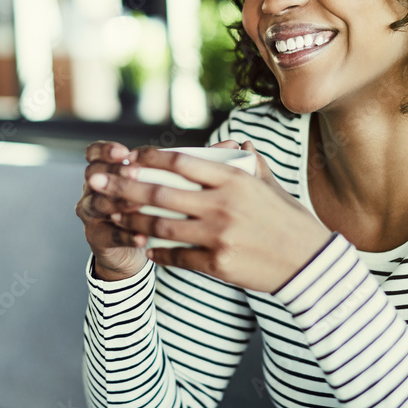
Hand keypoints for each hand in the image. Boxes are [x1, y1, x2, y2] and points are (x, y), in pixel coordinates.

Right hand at [75, 141, 147, 280]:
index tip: (124, 152)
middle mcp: (92, 190)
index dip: (105, 151)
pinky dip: (126, 236)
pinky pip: (109, 236)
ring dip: (119, 202)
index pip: (94, 153)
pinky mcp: (96, 238)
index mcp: (102, 172)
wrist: (128, 250)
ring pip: (97, 204)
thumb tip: (178, 158)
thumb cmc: (140, 210)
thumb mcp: (144, 187)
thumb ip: (152, 171)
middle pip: (93, 175)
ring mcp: (91, 215)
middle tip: (133, 173)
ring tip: (138, 204)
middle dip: (115, 173)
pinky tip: (142, 237)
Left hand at [99, 141, 332, 292]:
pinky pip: (177, 256)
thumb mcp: (271, 185)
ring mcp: (218, 235)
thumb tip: (235, 145)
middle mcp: (222, 205)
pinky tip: (144, 247)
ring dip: (132, 220)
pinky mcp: (218, 263)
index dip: (150, 158)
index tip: (130, 158)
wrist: (310, 263)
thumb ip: (250, 163)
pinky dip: (157, 251)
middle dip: (123, 187)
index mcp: (234, 180)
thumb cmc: (291, 221)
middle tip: (97, 182)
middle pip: (160, 193)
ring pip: (161, 226)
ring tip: (112, 215)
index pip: (182, 162)